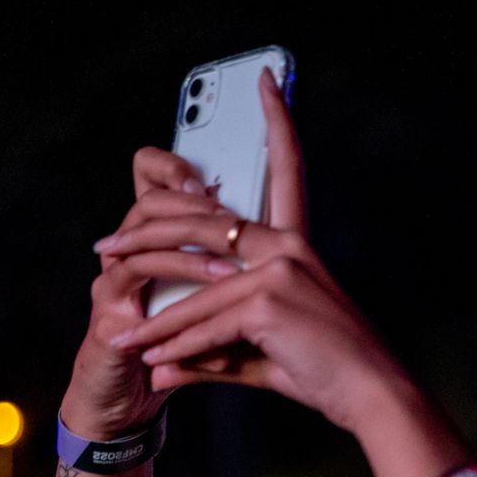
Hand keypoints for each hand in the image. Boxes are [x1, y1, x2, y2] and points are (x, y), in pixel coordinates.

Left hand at [100, 74, 400, 432]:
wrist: (370, 395)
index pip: (288, 169)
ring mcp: (278, 269)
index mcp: (294, 245)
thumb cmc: (329, 372)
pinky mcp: (268, 301)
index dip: (278, 120)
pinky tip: (156, 363)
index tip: (266, 81)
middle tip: (106, 248)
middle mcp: (287, 246)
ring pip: (193, 287)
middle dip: (145, 232)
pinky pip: (206, 323)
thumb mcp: (265, 350)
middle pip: (201, 221)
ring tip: (120, 337)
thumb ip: (214, 347)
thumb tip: (165, 362)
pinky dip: (176, 346)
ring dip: (152, 318)